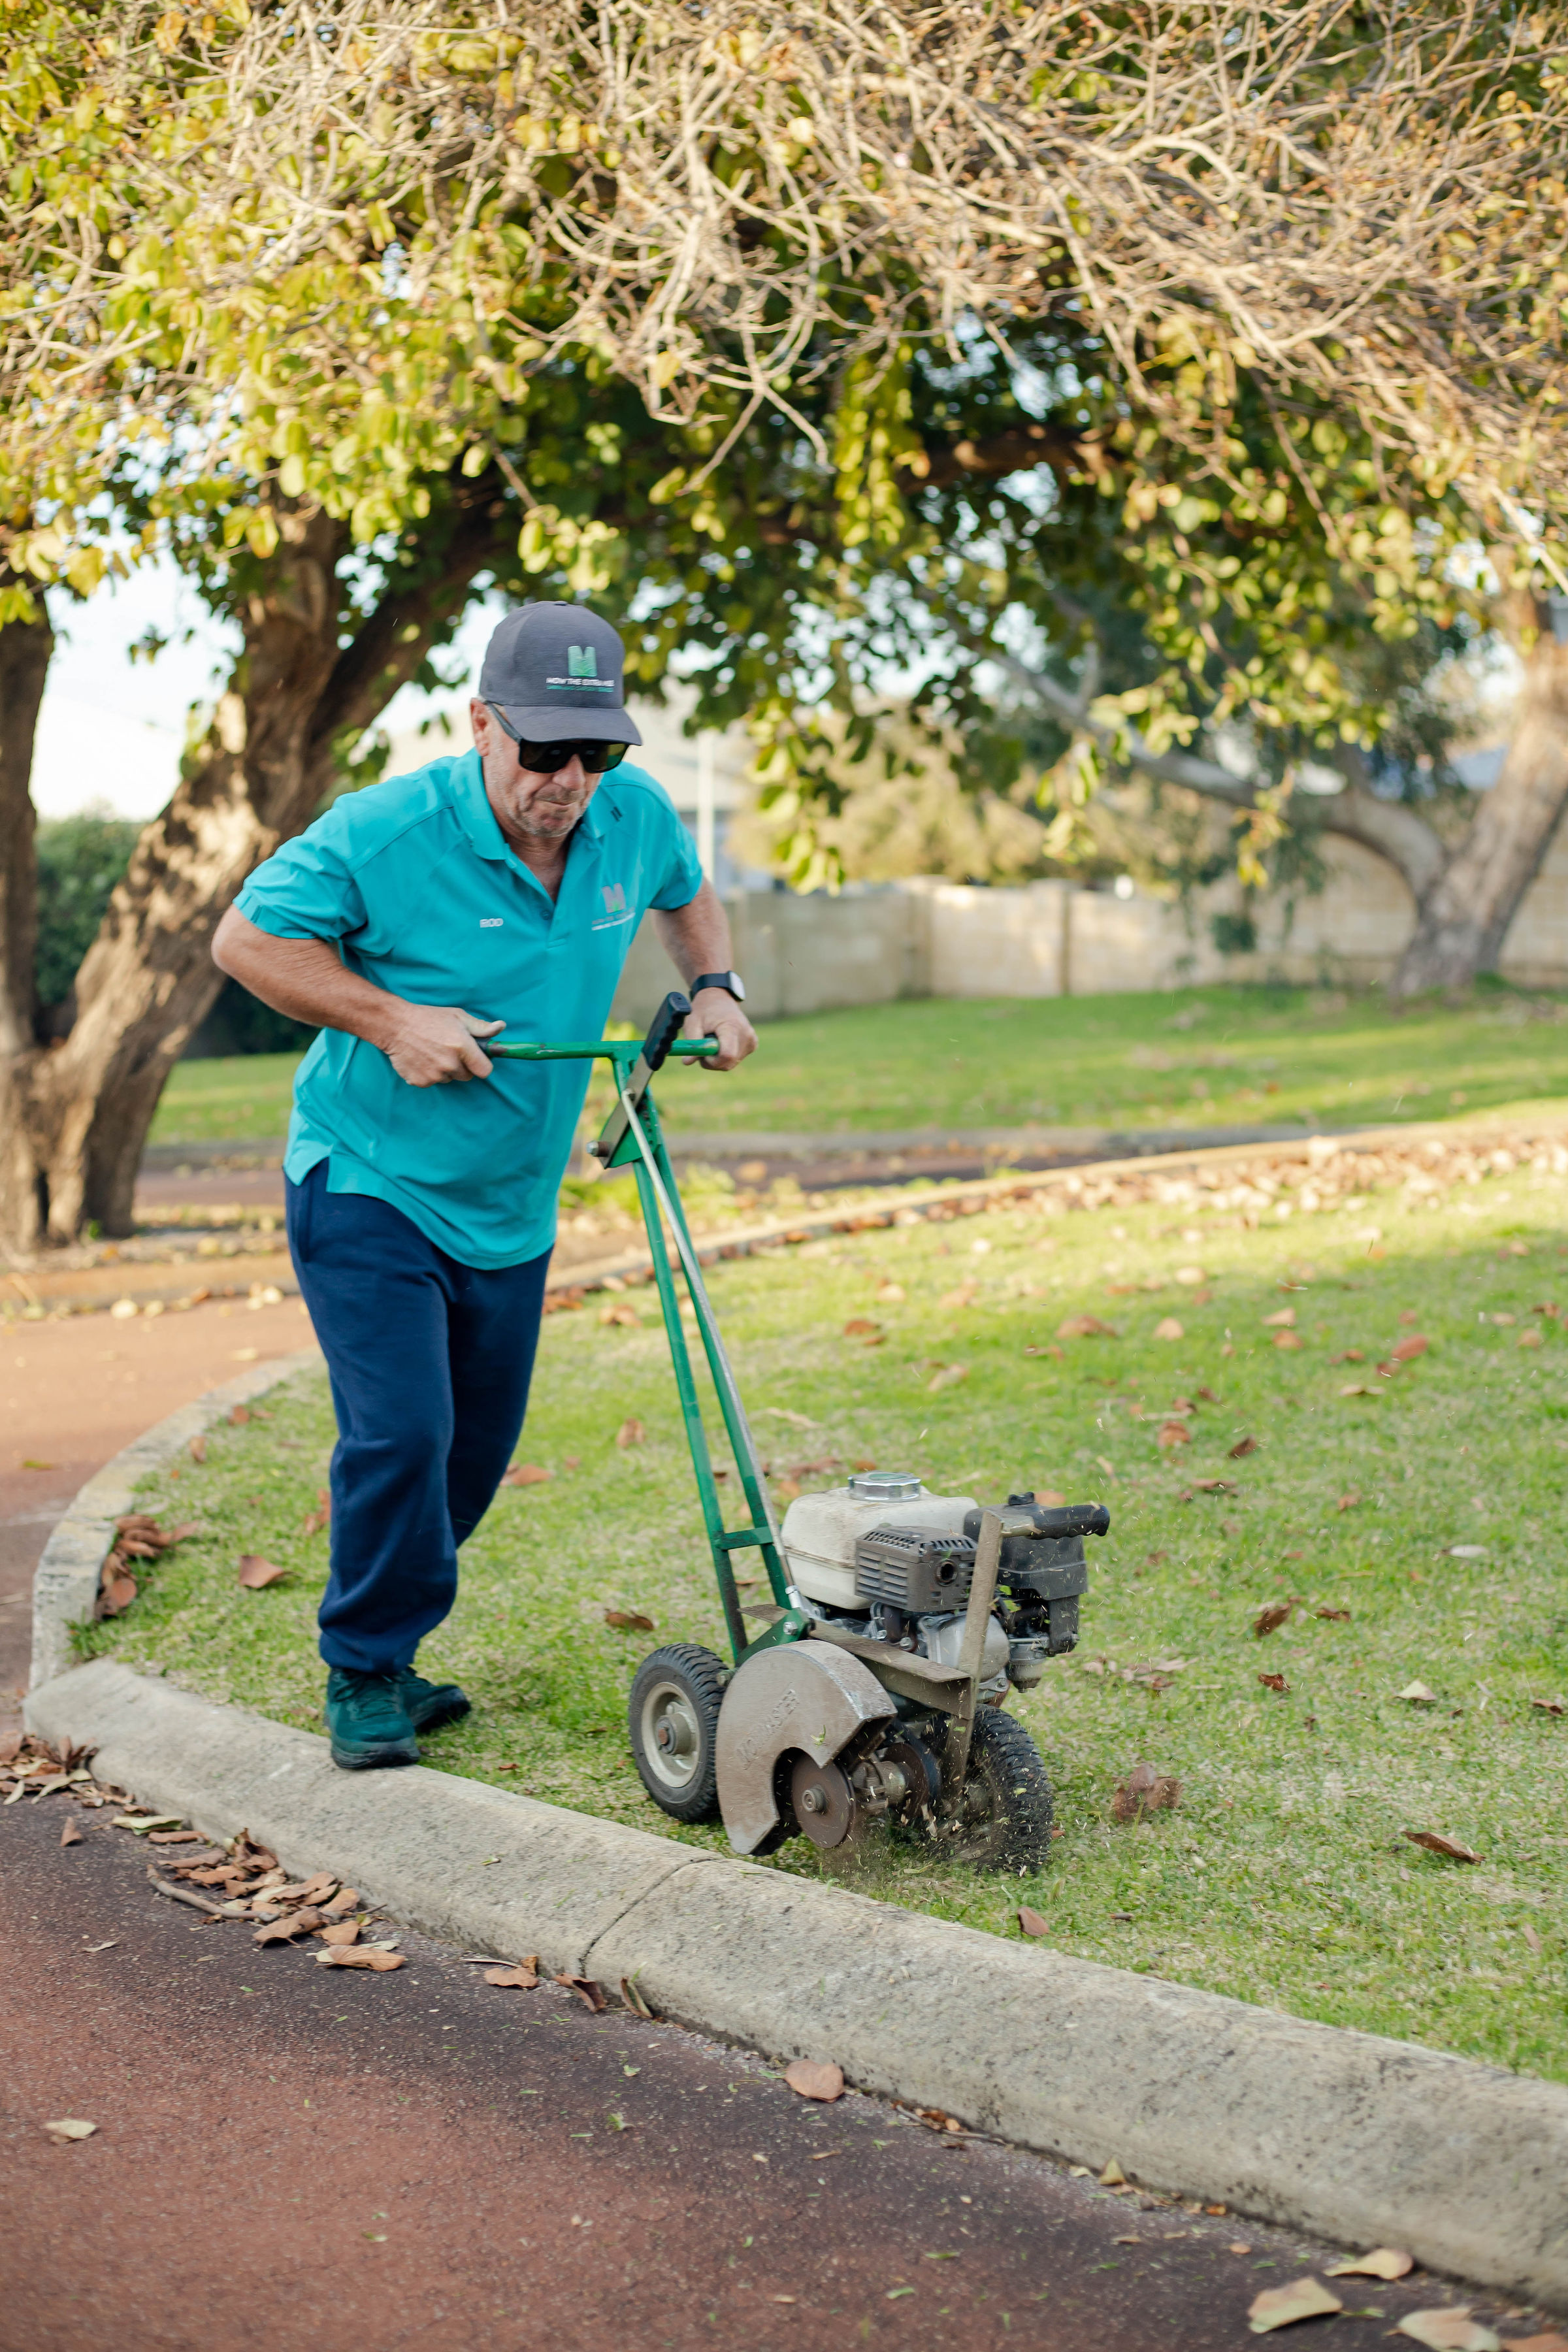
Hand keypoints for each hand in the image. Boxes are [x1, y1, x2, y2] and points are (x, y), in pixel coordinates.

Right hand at [382, 1004, 503, 1086]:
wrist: (395, 1025)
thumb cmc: (428, 1018)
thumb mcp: (457, 1016)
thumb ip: (480, 1027)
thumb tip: (501, 1027)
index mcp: (462, 1047)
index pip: (485, 1070)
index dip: (481, 1065)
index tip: (475, 1059)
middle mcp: (449, 1064)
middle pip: (467, 1076)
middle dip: (462, 1066)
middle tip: (449, 1051)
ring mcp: (434, 1075)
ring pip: (448, 1079)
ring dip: (444, 1070)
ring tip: (433, 1052)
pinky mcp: (420, 1081)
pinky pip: (431, 1082)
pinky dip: (428, 1074)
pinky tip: (422, 1059)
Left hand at [688, 988, 756, 1072]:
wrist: (719, 998)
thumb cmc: (704, 1010)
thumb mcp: (692, 1023)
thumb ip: (692, 1043)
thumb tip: (687, 1062)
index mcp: (732, 1027)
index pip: (727, 1055)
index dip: (712, 1061)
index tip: (703, 1053)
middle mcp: (746, 1035)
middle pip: (728, 1063)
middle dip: (712, 1061)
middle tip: (704, 1047)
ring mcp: (751, 1040)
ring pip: (731, 1063)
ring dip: (717, 1059)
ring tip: (712, 1041)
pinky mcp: (752, 1044)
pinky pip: (736, 1059)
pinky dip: (725, 1056)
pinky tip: (722, 1042)